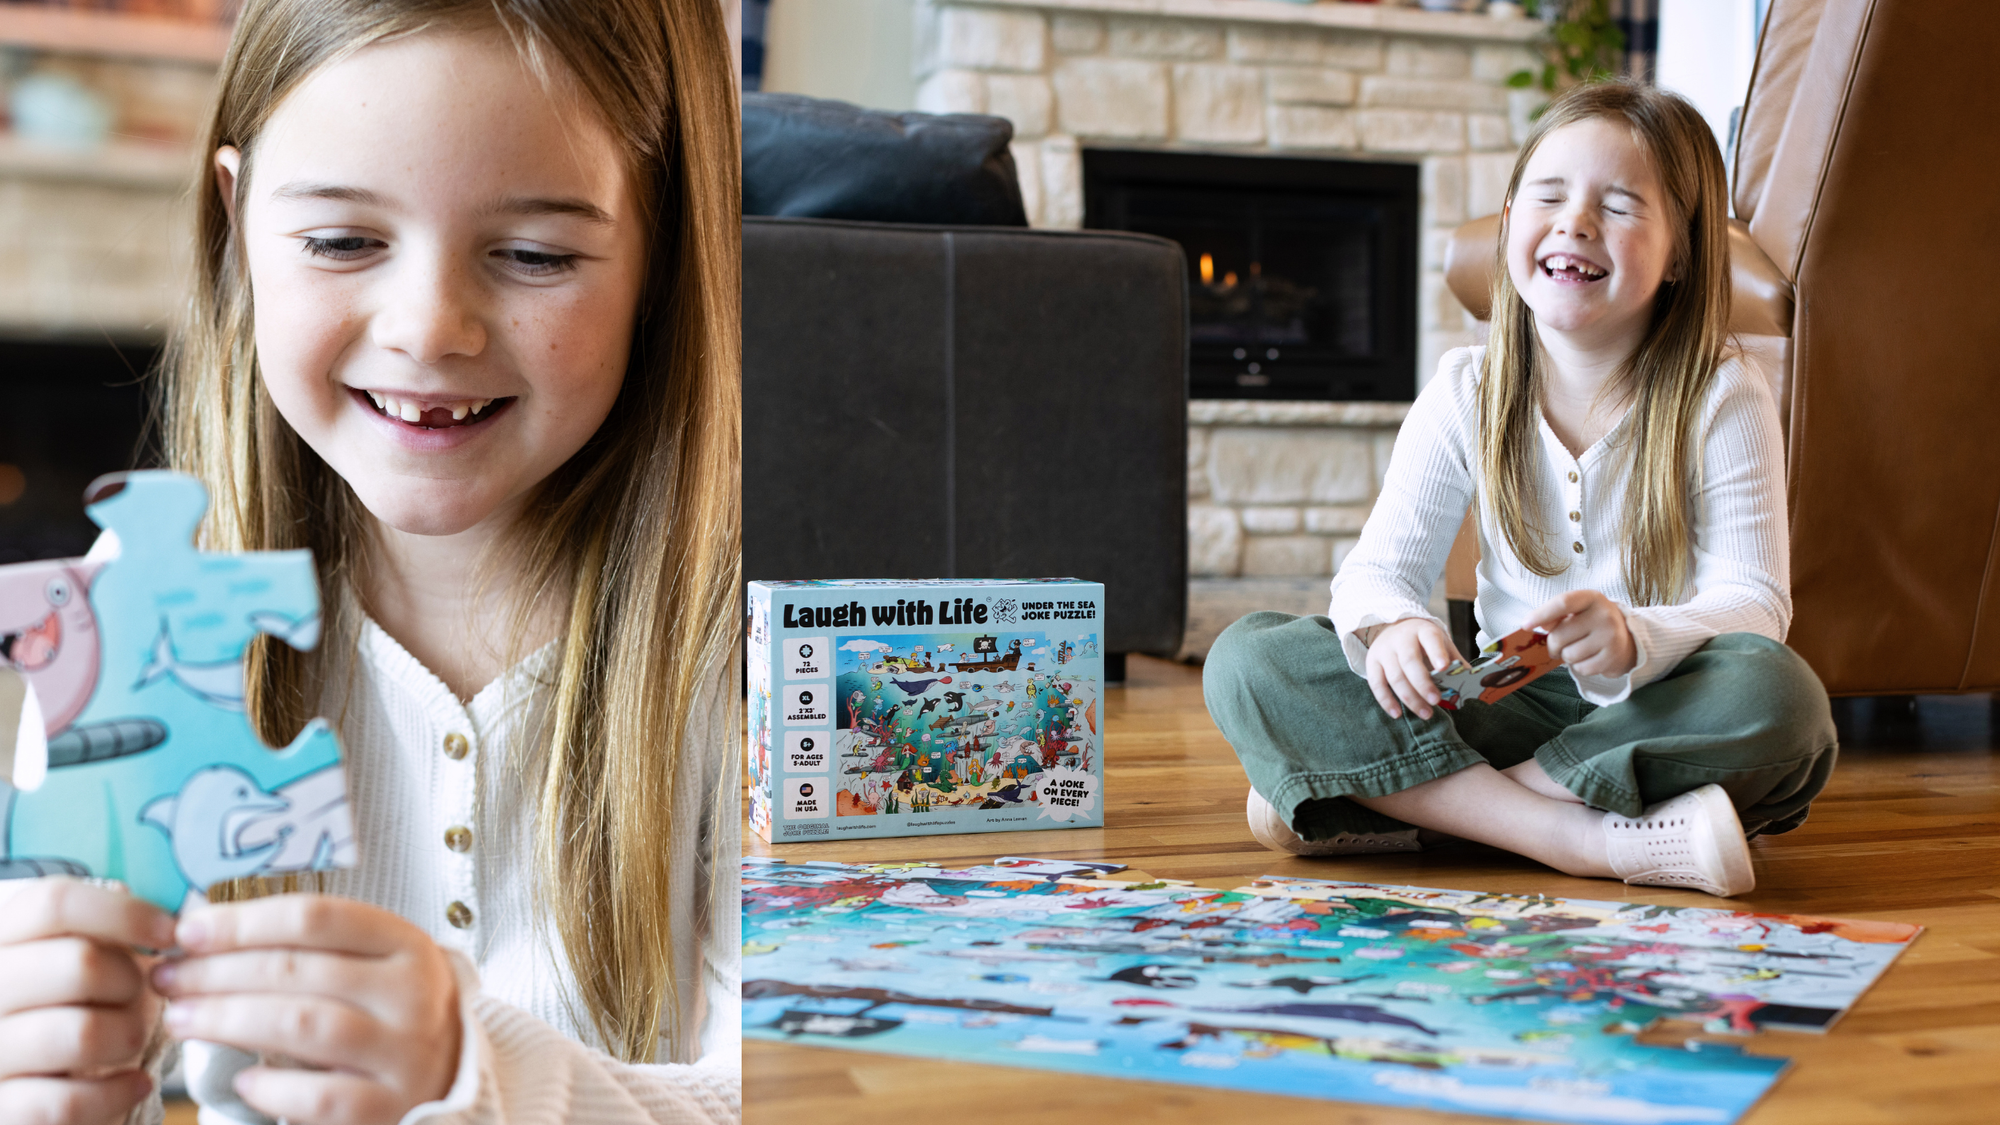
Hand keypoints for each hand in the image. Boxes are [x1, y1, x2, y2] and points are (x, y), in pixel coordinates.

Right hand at [0, 877, 173, 1124]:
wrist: (25, 1092)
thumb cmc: (58, 1015)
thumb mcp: (63, 966)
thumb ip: (97, 937)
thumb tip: (164, 916)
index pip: (54, 903)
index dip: (123, 912)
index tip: (168, 931)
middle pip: (79, 964)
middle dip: (130, 981)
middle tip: (138, 997)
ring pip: (82, 1032)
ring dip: (128, 1036)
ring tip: (131, 1039)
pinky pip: (67, 1100)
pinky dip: (117, 1092)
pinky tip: (134, 1084)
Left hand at [153, 895, 460, 1124]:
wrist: (449, 1077)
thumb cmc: (387, 1012)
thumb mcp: (371, 965)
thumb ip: (308, 948)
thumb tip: (205, 933)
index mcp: (407, 945)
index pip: (316, 918)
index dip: (244, 921)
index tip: (189, 931)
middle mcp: (413, 995)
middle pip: (299, 970)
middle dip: (219, 972)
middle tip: (169, 978)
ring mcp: (405, 1054)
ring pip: (303, 1026)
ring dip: (229, 1020)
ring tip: (182, 1019)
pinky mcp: (388, 1109)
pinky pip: (317, 1097)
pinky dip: (270, 1087)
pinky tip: (242, 1079)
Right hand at [1361, 617, 1464, 720]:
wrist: (1392, 629)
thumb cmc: (1422, 641)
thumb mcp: (1440, 642)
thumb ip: (1454, 659)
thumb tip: (1472, 681)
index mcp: (1422, 630)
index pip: (1430, 639)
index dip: (1436, 652)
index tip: (1444, 667)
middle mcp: (1400, 639)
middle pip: (1410, 662)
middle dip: (1423, 684)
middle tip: (1436, 701)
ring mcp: (1384, 651)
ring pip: (1394, 676)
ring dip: (1410, 698)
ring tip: (1426, 713)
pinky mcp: (1372, 663)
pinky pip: (1376, 684)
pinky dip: (1386, 701)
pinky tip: (1398, 714)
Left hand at [1524, 590, 1635, 677]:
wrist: (1628, 639)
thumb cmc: (1593, 623)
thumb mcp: (1578, 611)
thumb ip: (1556, 615)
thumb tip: (1533, 624)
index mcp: (1591, 598)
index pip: (1563, 603)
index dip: (1541, 614)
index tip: (1525, 625)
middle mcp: (1604, 615)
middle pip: (1560, 635)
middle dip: (1553, 645)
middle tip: (1558, 646)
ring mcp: (1610, 637)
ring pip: (1569, 655)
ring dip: (1567, 657)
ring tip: (1579, 650)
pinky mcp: (1613, 658)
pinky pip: (1581, 668)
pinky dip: (1579, 667)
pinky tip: (1589, 658)